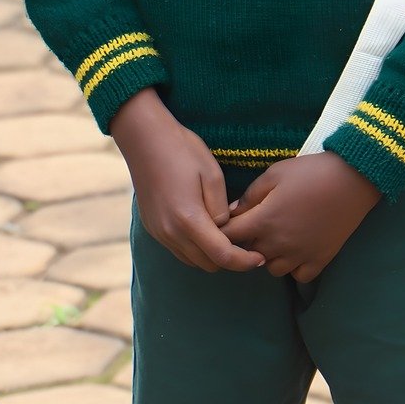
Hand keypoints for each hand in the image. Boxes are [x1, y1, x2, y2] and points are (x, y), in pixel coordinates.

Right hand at [111, 89, 262, 272]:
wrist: (145, 139)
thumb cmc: (183, 151)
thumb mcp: (212, 175)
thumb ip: (221, 209)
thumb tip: (225, 229)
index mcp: (188, 219)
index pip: (222, 256)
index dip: (244, 262)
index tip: (260, 257)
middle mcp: (171, 232)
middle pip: (208, 264)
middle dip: (229, 259)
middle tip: (246, 243)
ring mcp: (159, 232)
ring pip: (192, 261)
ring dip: (211, 255)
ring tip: (227, 237)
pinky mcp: (152, 228)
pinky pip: (179, 250)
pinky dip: (195, 249)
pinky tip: (205, 230)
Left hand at [222, 153, 380, 281]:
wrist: (352, 179)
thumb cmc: (310, 172)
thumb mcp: (274, 174)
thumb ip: (250, 195)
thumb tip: (231, 212)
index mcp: (263, 221)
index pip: (229, 236)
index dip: (223, 230)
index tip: (226, 224)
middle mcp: (278, 244)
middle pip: (248, 254)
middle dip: (247, 241)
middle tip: (257, 224)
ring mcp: (299, 255)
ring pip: (272, 268)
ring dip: (269, 256)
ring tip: (278, 238)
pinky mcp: (319, 260)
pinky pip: (298, 275)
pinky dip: (294, 267)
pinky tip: (297, 250)